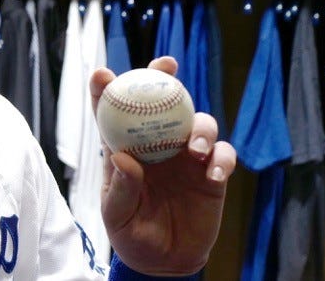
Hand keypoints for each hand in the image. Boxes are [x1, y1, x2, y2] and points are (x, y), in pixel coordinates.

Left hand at [90, 57, 237, 275]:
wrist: (164, 261)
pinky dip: (222, 158)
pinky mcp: (212, 174)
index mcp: (126, 148)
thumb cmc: (131, 233)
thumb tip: (123, 158)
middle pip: (161, 102)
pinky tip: (215, 172)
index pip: (113, 113)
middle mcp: (157, 145)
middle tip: (166, 63)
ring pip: (199, 123)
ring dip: (200, 127)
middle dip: (162, 76)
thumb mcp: (117, 215)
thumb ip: (122, 188)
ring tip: (195, 147)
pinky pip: (223, 156)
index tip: (102, 73)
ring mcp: (186, 156)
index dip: (106, 89)